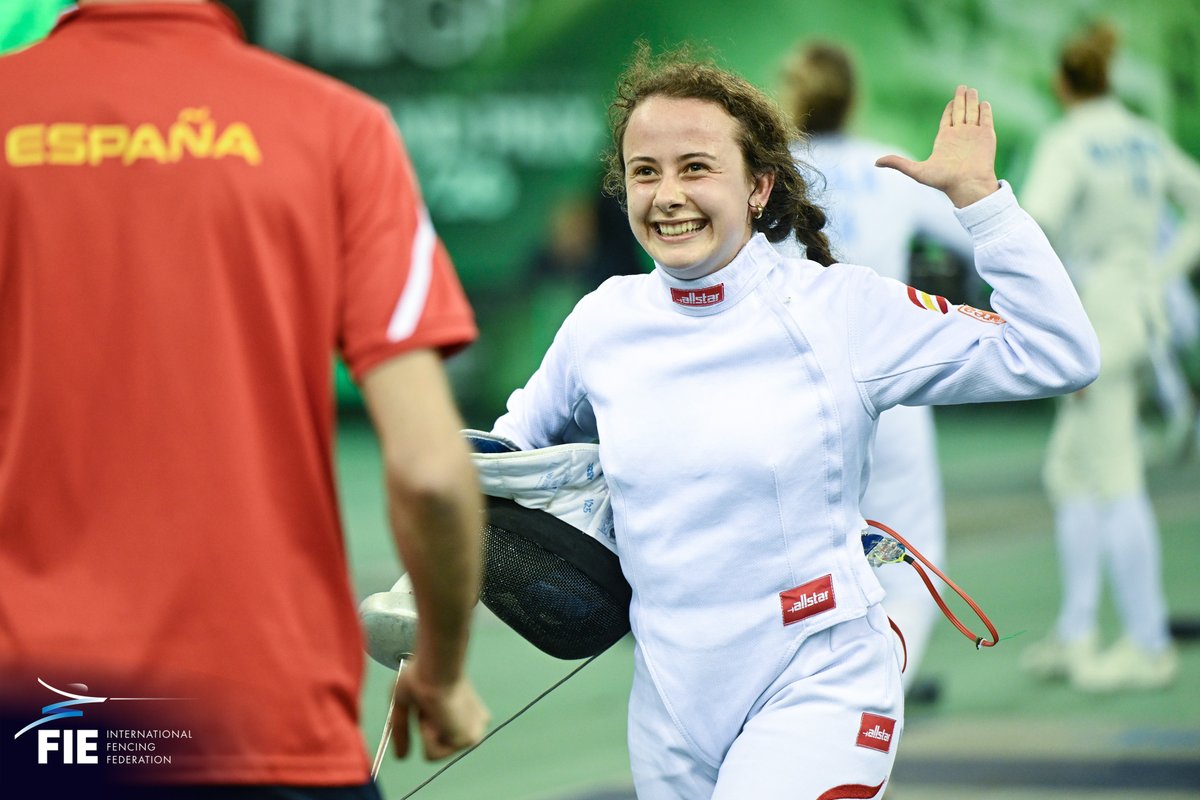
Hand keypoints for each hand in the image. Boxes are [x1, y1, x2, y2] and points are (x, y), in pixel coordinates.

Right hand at [391, 659, 488, 760]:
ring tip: (433, 710)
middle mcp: (475, 722)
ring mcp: (474, 732)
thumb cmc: (421, 676)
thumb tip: (401, 758)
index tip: (428, 702)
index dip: (426, 719)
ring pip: (434, 750)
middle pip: (437, 743)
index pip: (445, 731)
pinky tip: (437, 716)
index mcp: (467, 710)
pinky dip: (427, 737)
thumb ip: (403, 731)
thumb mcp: (404, 703)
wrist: (435, 670)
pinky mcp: (469, 740)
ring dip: (426, 733)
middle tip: (429, 707)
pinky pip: (433, 754)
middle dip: (426, 728)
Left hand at [875, 85, 998, 207]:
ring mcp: (974, 135)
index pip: (947, 119)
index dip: (949, 108)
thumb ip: (898, 163)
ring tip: (972, 89)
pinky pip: (986, 120)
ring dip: (972, 101)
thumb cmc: (943, 180)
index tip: (952, 99)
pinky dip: (985, 111)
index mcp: (945, 139)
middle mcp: (960, 135)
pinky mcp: (986, 136)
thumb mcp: (917, 171)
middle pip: (960, 112)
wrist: (967, 185)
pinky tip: (984, 102)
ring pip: (973, 113)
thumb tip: (876, 162)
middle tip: (962, 87)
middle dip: (961, 99)